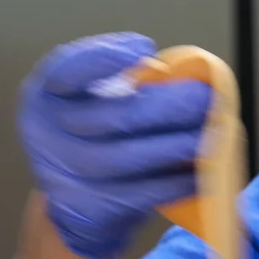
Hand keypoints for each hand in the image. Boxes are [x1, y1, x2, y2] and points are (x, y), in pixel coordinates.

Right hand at [18, 33, 212, 258]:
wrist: (81, 205)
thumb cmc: (99, 138)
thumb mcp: (97, 101)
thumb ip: (127, 82)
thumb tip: (179, 73)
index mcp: (45, 95)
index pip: (65, 70)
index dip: (102, 58)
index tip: (145, 48)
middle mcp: (45, 133)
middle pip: (109, 117)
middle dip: (165, 107)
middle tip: (205, 99)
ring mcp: (63, 175)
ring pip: (124, 158)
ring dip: (174, 146)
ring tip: (213, 135)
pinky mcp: (87, 210)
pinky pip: (137, 194)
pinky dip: (173, 181)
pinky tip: (199, 171)